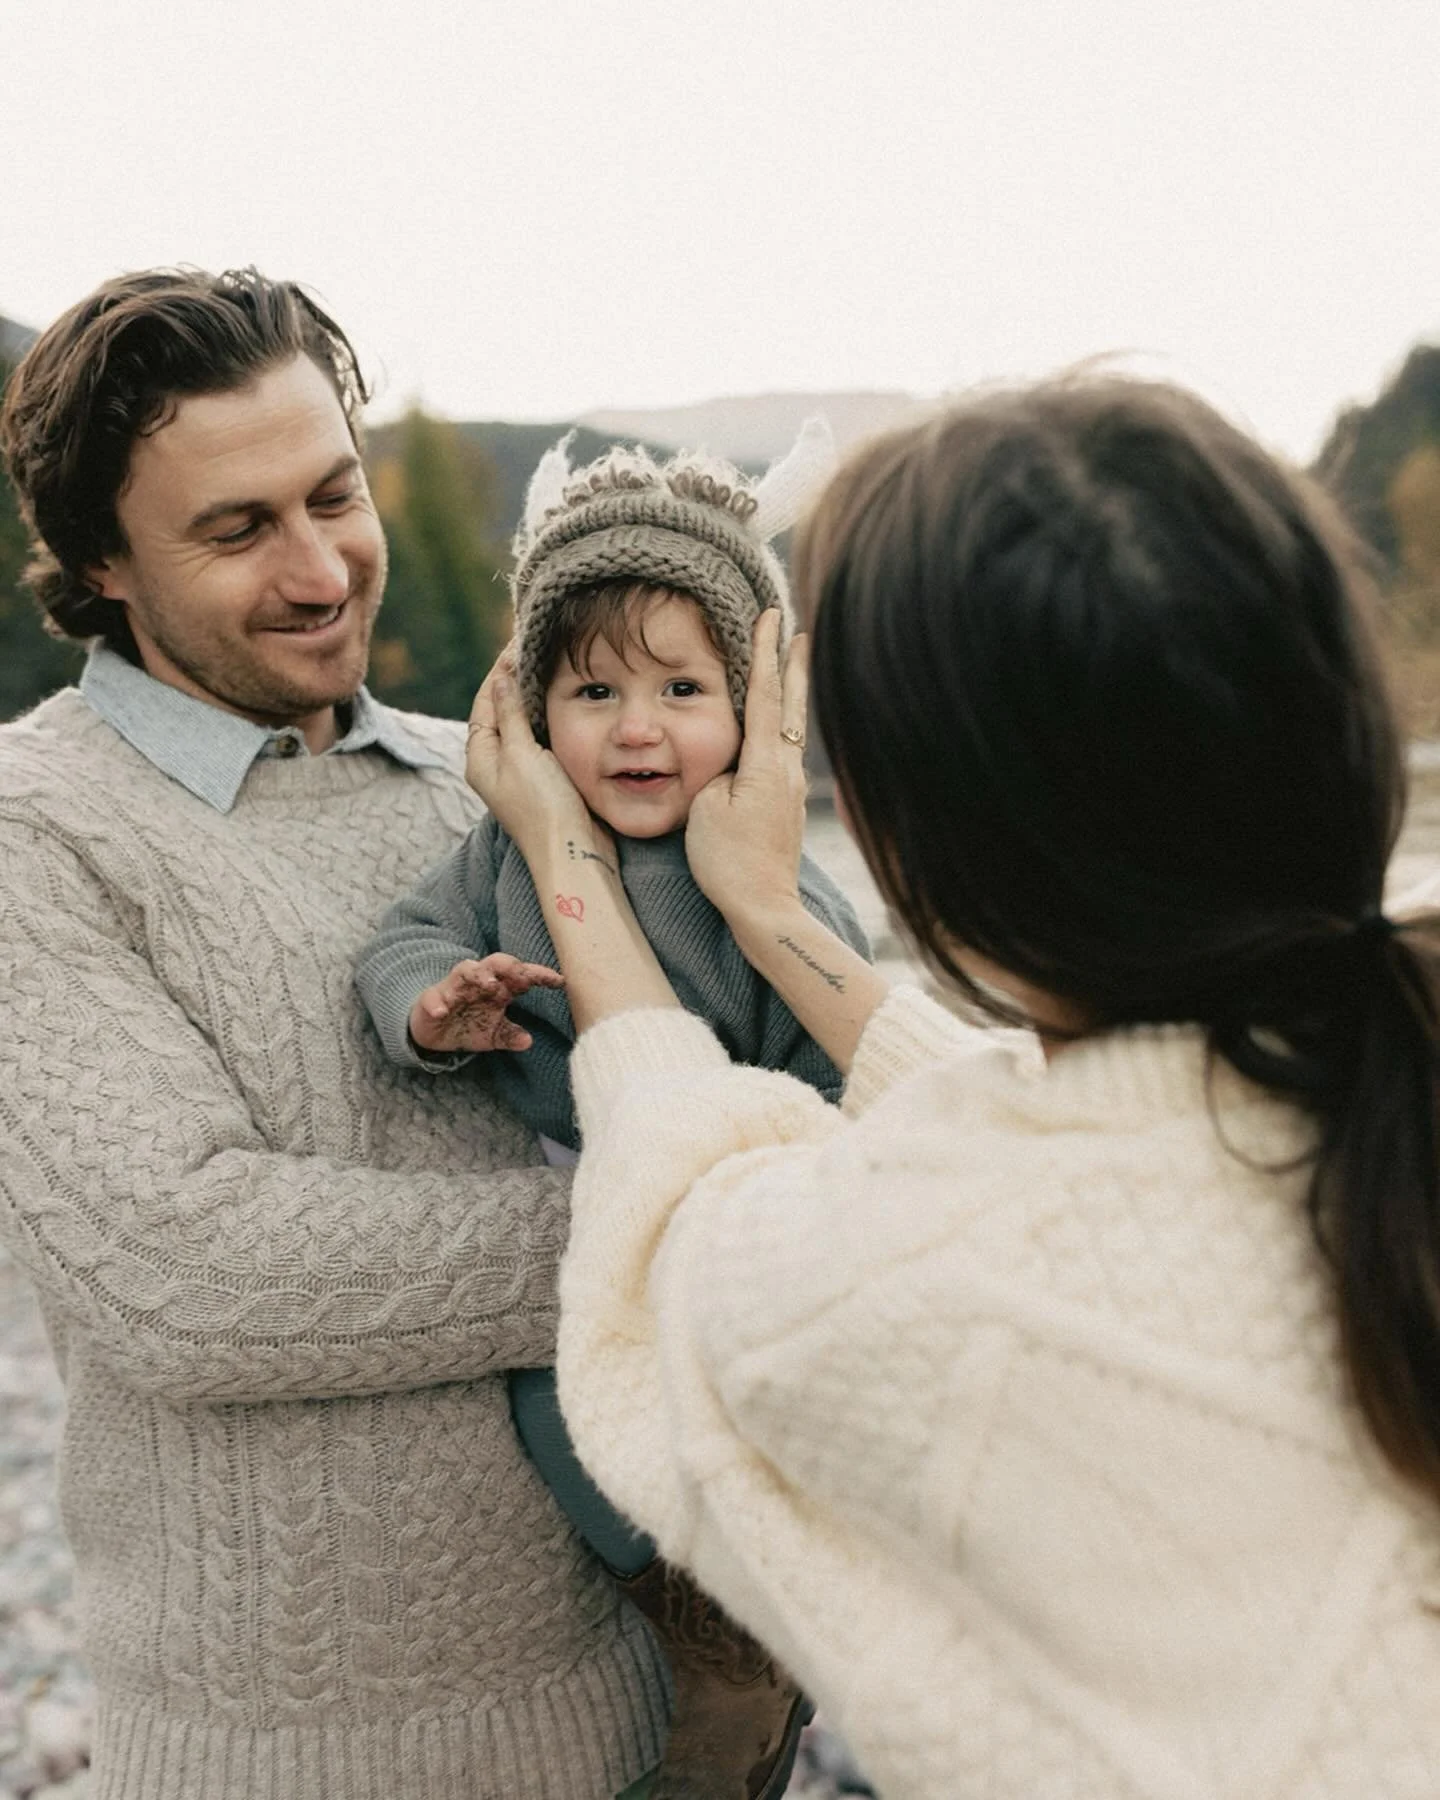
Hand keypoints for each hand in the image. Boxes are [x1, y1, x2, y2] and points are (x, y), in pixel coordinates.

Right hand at [408, 954, 564, 1054]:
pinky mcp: (431, 999)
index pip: (521, 976)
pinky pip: (432, 997)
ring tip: (489, 985)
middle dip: (509, 966)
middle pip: (494, 963)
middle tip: (523, 975)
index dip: (539, 976)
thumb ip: (510, 1035)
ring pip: (465, 970)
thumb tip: (528, 1041)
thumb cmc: (467, 1025)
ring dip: (477, 975)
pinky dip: (437, 1002)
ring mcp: (453, 988)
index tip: (559, 981)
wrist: (433, 1032)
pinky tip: (442, 1011)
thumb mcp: (492, 1035)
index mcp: (497, 989)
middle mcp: (477, 983)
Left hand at [466, 645, 597, 858]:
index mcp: (481, 757)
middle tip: (536, 648)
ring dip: (535, 697)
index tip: (516, 643)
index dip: (499, 672)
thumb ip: (510, 713)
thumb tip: (500, 677)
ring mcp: (522, 772)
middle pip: (503, 710)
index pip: (484, 702)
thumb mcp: (521, 754)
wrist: (572, 853)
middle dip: (517, 680)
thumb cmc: (542, 807)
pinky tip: (566, 702)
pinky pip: (543, 738)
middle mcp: (497, 763)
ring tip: (552, 667)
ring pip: (524, 723)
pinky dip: (551, 717)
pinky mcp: (546, 779)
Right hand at [686, 609, 809, 925]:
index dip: (764, 653)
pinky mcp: (785, 806)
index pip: (764, 694)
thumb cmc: (728, 860)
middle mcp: (786, 769)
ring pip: (791, 729)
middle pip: (792, 706)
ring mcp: (789, 788)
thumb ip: (718, 770)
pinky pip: (783, 752)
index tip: (770, 616)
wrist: (763, 907)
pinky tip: (778, 728)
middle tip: (799, 632)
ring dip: (790, 695)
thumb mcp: (707, 805)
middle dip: (793, 666)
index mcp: (766, 762)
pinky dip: (781, 727)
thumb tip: (733, 760)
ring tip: (791, 669)